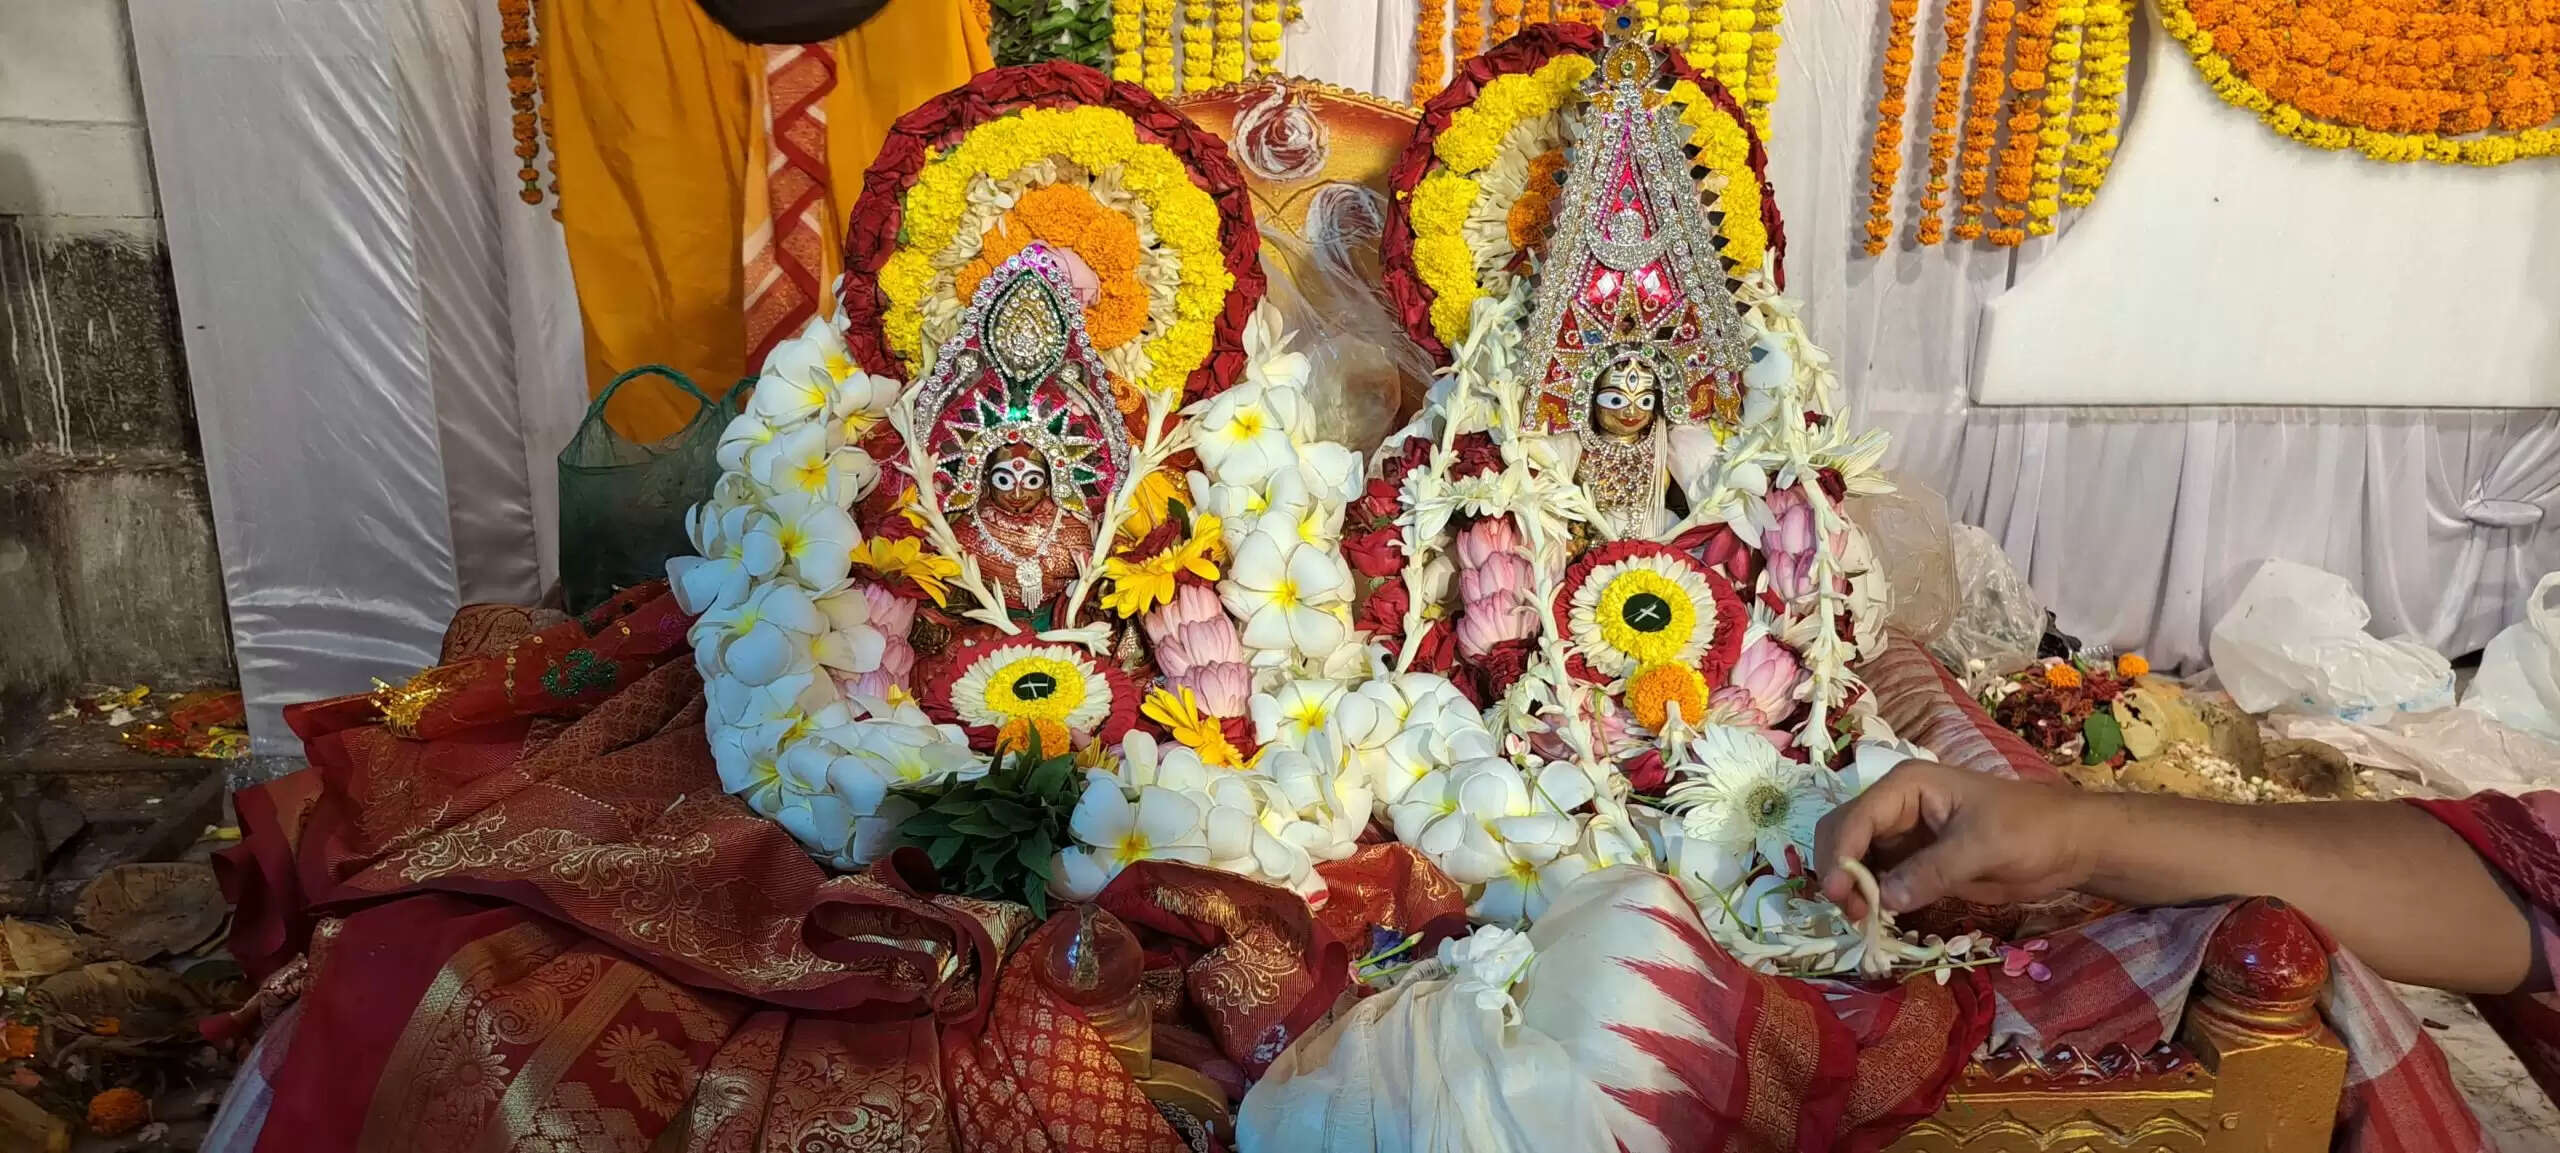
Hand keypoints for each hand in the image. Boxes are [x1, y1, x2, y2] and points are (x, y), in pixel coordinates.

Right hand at [1815, 759, 2101, 919]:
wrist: (2067, 846)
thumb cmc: (2030, 829)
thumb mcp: (1983, 847)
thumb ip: (1932, 871)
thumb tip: (1884, 900)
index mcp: (1907, 787)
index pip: (1856, 818)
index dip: (1841, 855)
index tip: (1840, 895)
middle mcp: (1895, 808)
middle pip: (1842, 835)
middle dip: (1838, 871)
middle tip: (1853, 913)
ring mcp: (1902, 836)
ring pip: (1853, 859)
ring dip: (1850, 888)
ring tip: (1865, 921)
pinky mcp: (1913, 863)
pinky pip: (1876, 879)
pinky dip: (1869, 898)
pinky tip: (1877, 919)